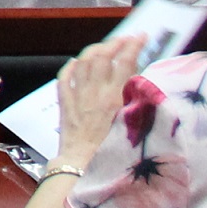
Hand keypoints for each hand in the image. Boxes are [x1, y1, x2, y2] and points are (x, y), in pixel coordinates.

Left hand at [55, 38, 145, 167]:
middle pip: (102, 56)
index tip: (140, 37)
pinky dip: (71, 67)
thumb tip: (142, 83)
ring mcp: (77, 97)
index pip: (125, 61)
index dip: (133, 46)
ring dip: (93, 51)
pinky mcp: (64, 105)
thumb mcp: (135, 126)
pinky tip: (76, 63)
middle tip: (124, 39)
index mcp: (115, 98)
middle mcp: (95, 93)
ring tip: (104, 47)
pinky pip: (64, 79)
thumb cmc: (113, 155)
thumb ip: (139, 102)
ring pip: (82, 62)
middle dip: (114, 43)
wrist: (84, 170)